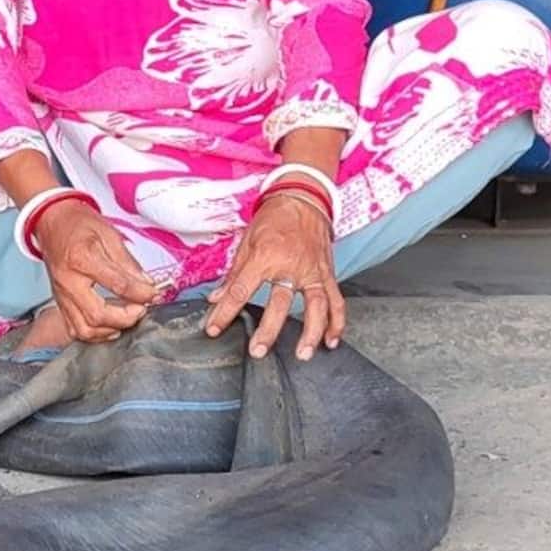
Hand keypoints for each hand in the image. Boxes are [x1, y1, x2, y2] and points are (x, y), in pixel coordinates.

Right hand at [31, 201, 158, 342]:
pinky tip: (111, 327)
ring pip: (84, 329)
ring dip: (111, 330)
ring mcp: (61, 295)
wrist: (53, 222)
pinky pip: (74, 329)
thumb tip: (146, 284)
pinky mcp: (59, 302)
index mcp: (82, 259)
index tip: (154, 294)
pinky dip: (95, 334)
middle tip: (142, 308)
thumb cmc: (80, 225)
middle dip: (126, 318)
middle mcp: (68, 282)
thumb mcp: (109, 234)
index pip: (117, 285)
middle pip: (97, 315)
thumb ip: (128, 262)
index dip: (141, 293)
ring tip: (128, 318)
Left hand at [203, 193, 346, 359]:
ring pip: (317, 305)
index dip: (224, 312)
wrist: (304, 196)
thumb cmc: (274, 217)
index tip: (214, 329)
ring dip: (311, 332)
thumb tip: (216, 298)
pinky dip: (336, 321)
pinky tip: (331, 340)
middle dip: (269, 330)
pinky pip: (336, 299)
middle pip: (280, 303)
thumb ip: (234, 273)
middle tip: (258, 350)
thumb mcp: (247, 241)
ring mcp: (313, 270)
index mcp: (266, 256)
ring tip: (303, 354)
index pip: (241, 290)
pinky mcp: (327, 272)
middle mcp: (291, 265)